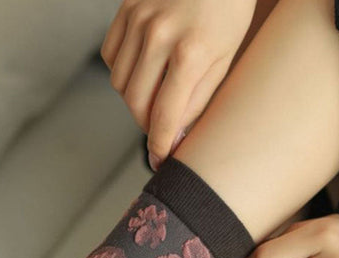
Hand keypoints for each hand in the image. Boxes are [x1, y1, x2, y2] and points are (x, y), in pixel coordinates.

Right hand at [100, 0, 256, 169]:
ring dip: (134, 99)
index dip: (158, 145)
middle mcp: (160, 34)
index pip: (164, 115)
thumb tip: (172, 139)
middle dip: (146, 124)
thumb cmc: (228, 10)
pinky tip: (142, 70)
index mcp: (191, 51)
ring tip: (154, 94)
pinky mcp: (127, 7)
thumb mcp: (224, 59)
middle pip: (135, 103)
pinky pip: (110, 56)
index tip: (159, 160)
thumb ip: (197, 102)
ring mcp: (140, 18)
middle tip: (160, 126)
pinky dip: (122, 72)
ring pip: (119, 83)